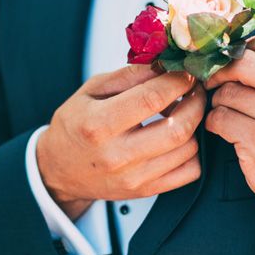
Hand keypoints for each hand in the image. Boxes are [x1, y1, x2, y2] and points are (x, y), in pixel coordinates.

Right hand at [37, 65, 205, 220]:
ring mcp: (134, 178)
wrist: (59, 169)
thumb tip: (165, 64)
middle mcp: (118, 155)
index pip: (152, 99)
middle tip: (194, 89)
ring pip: (188, 150)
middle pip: (178, 128)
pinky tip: (179, 138)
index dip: (177, 81)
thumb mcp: (91, 90)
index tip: (185, 72)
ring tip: (184, 111)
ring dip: (195, 125)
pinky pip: (189, 172)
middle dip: (195, 102)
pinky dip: (193, 151)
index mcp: (99, 124)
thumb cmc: (75, 125)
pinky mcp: (145, 191)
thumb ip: (129, 75)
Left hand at [205, 28, 254, 235]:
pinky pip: (221, 117)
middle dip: (221, 70)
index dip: (243, 46)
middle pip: (244, 61)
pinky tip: (226, 128)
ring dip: (219, 100)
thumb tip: (233, 42)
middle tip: (214, 80)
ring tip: (228, 110)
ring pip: (228, 91)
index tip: (233, 57)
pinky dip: (215, 121)